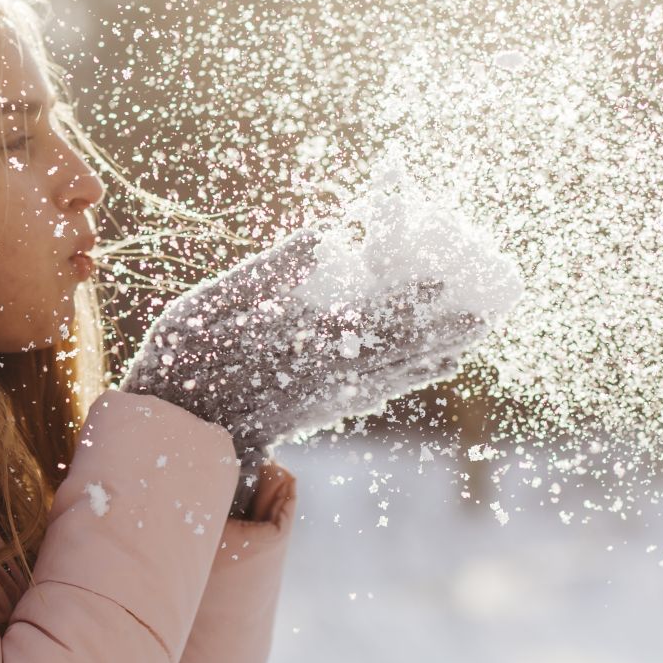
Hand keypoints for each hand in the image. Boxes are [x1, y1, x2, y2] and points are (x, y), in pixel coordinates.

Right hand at [118, 221, 487, 465]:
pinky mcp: (318, 410)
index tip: (448, 270)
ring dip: (437, 353)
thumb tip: (329, 232)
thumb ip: (273, 269)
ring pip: (394, 373)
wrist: (175, 429)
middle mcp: (325, 373)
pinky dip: (409, 380)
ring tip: (474, 335)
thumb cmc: (186, 360)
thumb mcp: (214, 303)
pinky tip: (432, 369)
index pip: (376, 316)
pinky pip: (376, 393)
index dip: (416, 294)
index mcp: (305, 341)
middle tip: (487, 307)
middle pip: (400, 348)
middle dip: (445, 327)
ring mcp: (325, 396)